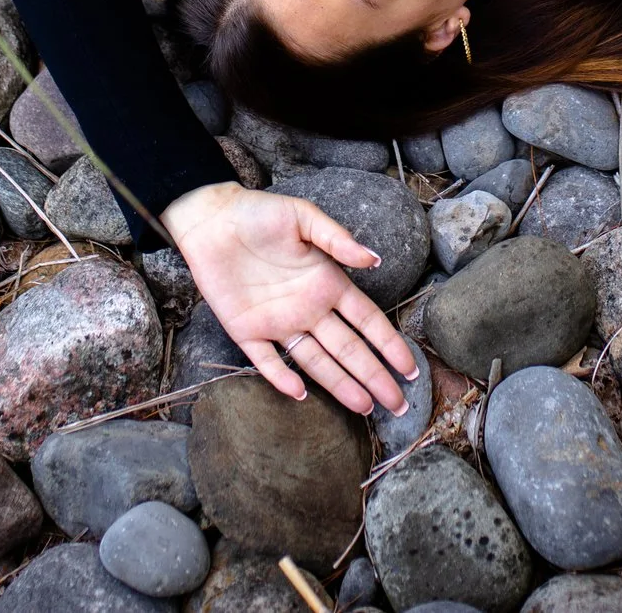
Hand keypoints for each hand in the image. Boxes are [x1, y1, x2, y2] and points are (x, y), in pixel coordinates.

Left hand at [163, 181, 419, 415]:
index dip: (389, 345)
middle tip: (398, 405)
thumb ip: (337, 239)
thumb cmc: (260, 213)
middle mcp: (308, 309)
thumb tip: (373, 259)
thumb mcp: (304, 217)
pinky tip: (299, 394)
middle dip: (374, 376)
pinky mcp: (247, 331)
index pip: (367, 321)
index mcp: (327, 284)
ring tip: (364, 408)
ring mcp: (279, 323)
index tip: (409, 368)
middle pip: (349, 349)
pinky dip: (281, 377)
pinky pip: (266, 360)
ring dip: (339, 385)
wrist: (212, 220)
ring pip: (315, 361)